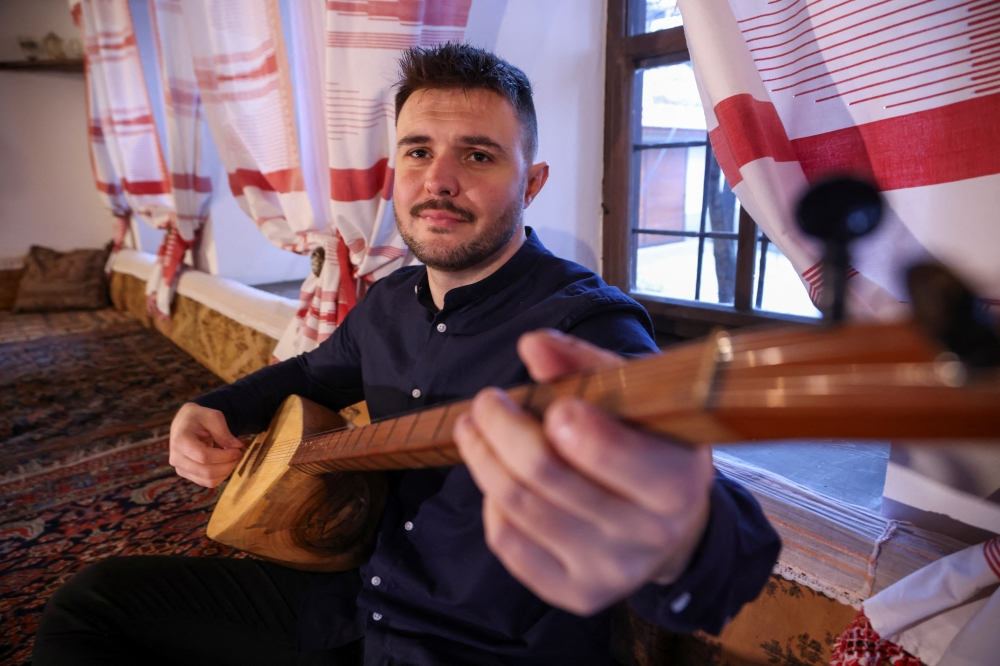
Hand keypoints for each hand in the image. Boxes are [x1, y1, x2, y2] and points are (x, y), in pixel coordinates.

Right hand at [168, 402, 243, 486]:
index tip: (238, 449)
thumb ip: (224, 433)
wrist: (185, 422)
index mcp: (180, 441)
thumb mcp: (213, 417)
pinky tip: (226, 464)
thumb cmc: (199, 417)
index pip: (204, 456)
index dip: (225, 456)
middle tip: (240, 454)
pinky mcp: (186, 474)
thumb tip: (238, 447)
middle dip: (228, 465)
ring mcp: (180, 468)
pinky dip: (221, 476)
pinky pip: (206, 482)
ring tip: (234, 459)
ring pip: (208, 480)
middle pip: (206, 471)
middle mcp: (176, 458)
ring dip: (226, 472)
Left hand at [454, 329, 713, 615]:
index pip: (600, 450)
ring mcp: (611, 572)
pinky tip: (500, 479)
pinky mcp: (575, 594)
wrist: (673, 522)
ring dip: (483, 459)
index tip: (546, 399)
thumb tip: (533, 346)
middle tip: (486, 401)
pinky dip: (492, 504)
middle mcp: (649, 535)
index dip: (559, 418)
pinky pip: (508, 544)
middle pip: (542, 477)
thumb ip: (587, 365)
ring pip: (516, 509)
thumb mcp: (638, 395)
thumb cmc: (651, 443)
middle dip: (500, 428)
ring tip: (474, 428)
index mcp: (677, 481)